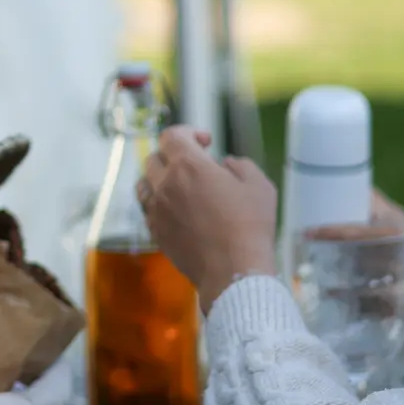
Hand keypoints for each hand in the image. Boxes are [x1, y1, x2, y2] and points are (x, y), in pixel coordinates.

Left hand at [140, 126, 277, 311]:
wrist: (233, 272)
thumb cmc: (250, 226)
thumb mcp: (259, 185)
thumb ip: (240, 165)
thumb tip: (223, 163)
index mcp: (188, 166)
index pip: (171, 136)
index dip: (187, 132)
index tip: (205, 142)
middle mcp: (165, 185)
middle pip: (154, 158)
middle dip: (173, 155)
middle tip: (195, 165)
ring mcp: (156, 210)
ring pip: (145, 183)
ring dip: (160, 178)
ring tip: (181, 186)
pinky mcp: (154, 232)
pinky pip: (148, 209)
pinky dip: (158, 203)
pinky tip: (178, 211)